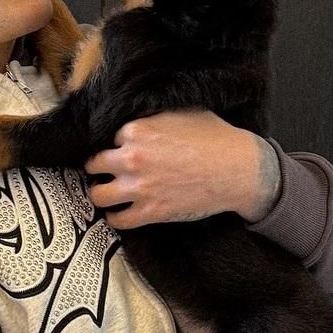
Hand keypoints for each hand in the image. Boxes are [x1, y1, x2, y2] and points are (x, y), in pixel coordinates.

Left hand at [83, 109, 279, 229]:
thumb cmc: (215, 137)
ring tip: (108, 192)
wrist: (238, 169)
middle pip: (94, 165)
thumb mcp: (182, 111)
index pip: (106, 138)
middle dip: (98, 168)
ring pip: (98, 195)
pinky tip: (119, 212)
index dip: (114, 145)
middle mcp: (131, 158)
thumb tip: (139, 116)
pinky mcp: (151, 212)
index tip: (118, 151)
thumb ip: (153, 115)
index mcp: (136, 130)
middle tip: (106, 172)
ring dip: (101, 193)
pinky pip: (118, 220)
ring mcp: (140, 187)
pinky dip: (115, 217)